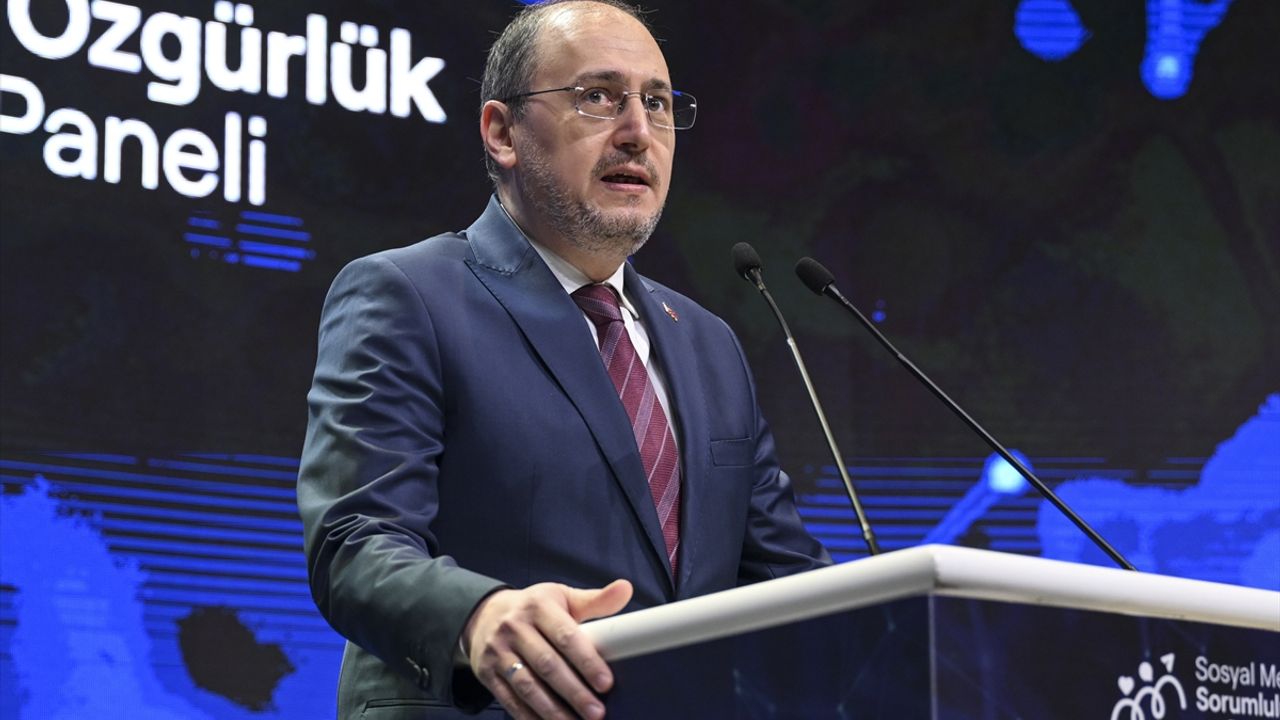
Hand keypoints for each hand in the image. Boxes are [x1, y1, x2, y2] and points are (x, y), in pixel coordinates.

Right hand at [463, 579, 632, 719]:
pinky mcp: (487, 673)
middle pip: (547, 665)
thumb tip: (626, 589)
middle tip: (597, 712)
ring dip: (553, 710)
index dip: (586, 661)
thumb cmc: (532, 607)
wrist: (483, 614)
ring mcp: (498, 652)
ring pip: (528, 686)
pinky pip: (510, 699)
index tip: (606, 683)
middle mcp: (514, 628)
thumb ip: (594, 600)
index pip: (565, 636)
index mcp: (537, 606)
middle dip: (574, 692)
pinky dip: (529, 717)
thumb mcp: (561, 597)